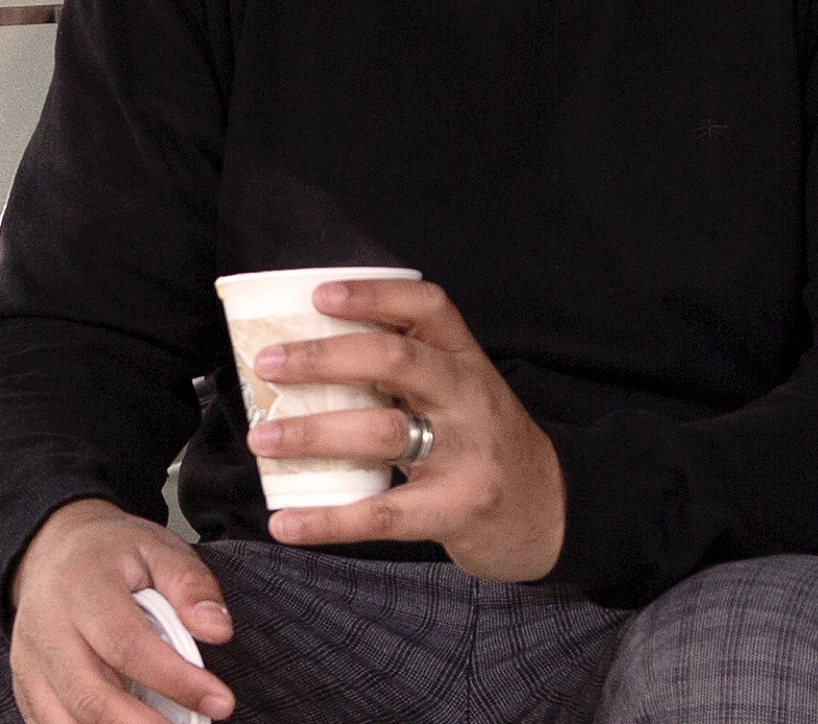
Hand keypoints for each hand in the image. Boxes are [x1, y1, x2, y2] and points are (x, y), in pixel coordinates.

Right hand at [5, 498, 237, 723]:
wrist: (53, 550)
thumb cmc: (110, 554)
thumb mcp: (158, 549)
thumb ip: (191, 585)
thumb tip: (217, 630)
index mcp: (81, 586)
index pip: (126, 644)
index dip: (174, 680)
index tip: (219, 701)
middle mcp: (46, 627)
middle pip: (92, 695)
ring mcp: (29, 661)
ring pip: (66, 721)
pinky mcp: (25, 685)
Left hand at [244, 278, 565, 580]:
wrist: (554, 513)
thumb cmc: (488, 445)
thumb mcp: (463, 393)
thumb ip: (409, 374)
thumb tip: (310, 358)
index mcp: (467, 360)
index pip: (428, 306)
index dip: (373, 295)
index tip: (319, 296)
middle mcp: (470, 397)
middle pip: (394, 360)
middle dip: (323, 359)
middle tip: (268, 364)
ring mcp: (467, 454)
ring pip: (382, 432)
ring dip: (313, 434)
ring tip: (263, 440)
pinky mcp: (459, 509)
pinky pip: (384, 514)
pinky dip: (328, 519)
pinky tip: (287, 523)